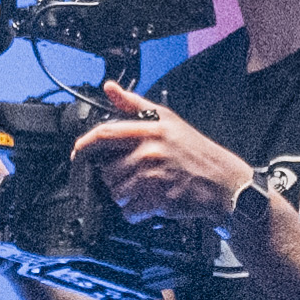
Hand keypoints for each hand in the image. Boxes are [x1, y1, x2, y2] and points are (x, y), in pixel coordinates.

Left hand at [80, 86, 241, 230]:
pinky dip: (134, 212)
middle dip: (113, 177)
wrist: (222, 181)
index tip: (77, 153)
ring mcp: (153, 176)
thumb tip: (110, 88)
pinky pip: (130, 211)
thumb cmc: (195, 151)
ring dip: (125, 196)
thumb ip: (134, 104)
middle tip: (131, 176)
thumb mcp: (167, 119)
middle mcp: (149, 151)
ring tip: (144, 189)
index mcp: (149, 129)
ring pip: (117, 192)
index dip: (84, 145)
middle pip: (107, 170)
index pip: (104, 135)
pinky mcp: (158, 199)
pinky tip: (148, 203)